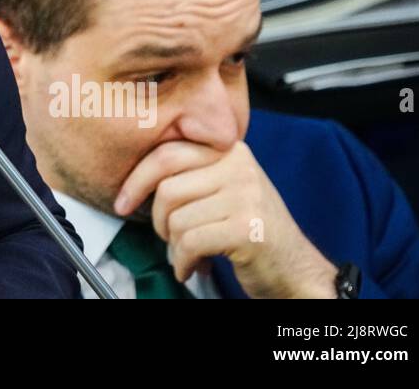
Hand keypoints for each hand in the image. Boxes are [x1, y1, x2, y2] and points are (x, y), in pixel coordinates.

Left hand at [115, 139, 336, 298]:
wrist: (296, 269)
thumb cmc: (251, 231)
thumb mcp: (224, 188)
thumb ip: (191, 173)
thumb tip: (135, 179)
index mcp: (229, 150)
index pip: (167, 153)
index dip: (136, 180)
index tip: (122, 201)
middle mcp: (239, 166)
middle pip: (166, 187)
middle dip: (155, 219)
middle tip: (165, 237)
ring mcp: (245, 195)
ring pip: (176, 219)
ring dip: (173, 246)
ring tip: (189, 254)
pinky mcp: (246, 227)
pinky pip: (190, 243)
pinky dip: (182, 262)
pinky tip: (192, 268)